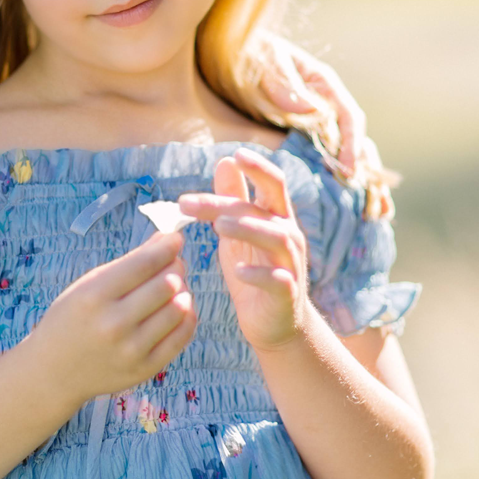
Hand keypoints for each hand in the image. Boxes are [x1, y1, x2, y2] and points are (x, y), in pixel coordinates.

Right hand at [32, 232, 196, 402]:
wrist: (54, 371)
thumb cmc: (71, 320)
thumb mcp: (87, 285)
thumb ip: (128, 263)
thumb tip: (166, 239)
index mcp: (93, 297)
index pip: (144, 264)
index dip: (166, 246)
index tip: (175, 239)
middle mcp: (113, 324)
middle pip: (166, 284)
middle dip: (176, 268)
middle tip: (174, 264)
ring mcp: (131, 349)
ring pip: (179, 308)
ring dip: (183, 292)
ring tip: (175, 288)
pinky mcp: (145, 368)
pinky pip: (182, 335)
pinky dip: (187, 316)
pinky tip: (179, 308)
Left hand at [178, 148, 308, 352]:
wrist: (273, 325)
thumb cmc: (254, 272)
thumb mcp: (238, 234)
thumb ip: (233, 199)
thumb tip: (225, 161)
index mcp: (276, 218)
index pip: (273, 183)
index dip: (258, 167)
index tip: (235, 154)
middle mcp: (288, 236)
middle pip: (266, 206)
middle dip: (229, 200)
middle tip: (187, 202)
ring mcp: (290, 264)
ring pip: (276, 238)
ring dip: (248, 229)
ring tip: (218, 227)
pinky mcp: (287, 293)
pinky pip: (278, 280)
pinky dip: (260, 274)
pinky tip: (240, 272)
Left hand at [258, 37, 392, 219]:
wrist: (233, 55)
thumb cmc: (249, 54)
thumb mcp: (263, 64)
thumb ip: (282, 84)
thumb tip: (308, 109)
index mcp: (323, 84)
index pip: (349, 116)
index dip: (351, 144)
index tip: (348, 170)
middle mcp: (329, 104)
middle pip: (357, 140)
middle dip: (367, 171)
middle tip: (372, 203)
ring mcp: (322, 121)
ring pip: (352, 153)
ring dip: (365, 182)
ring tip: (377, 212)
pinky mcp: (310, 137)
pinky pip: (332, 160)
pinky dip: (347, 182)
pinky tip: (357, 206)